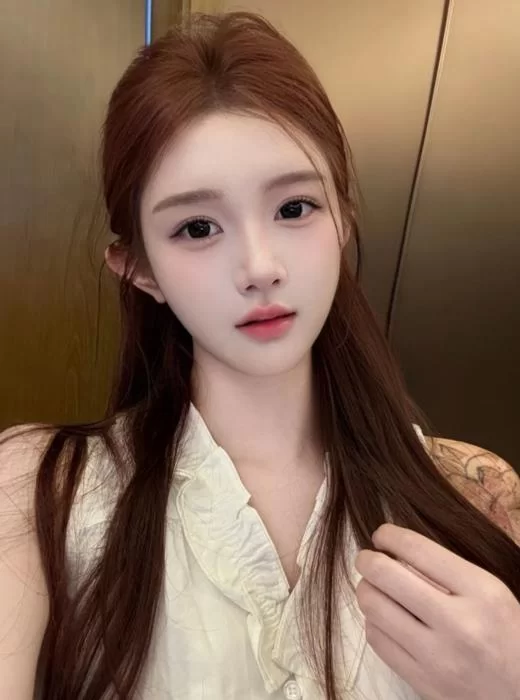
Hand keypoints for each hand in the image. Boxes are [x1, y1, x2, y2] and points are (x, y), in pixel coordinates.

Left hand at [354, 523, 519, 699]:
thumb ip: (447, 570)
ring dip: (367, 590)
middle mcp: (458, 624)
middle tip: (368, 558)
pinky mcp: (423, 682)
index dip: (390, 536)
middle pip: (385, 576)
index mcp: (481, 592)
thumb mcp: (490, 592)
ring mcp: (437, 657)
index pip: (418, 550)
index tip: (381, 535)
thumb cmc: (507, 635)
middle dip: (367, 560)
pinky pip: (378, 640)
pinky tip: (384, 617)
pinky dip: (374, 621)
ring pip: (374, 607)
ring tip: (374, 586)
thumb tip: (397, 550)